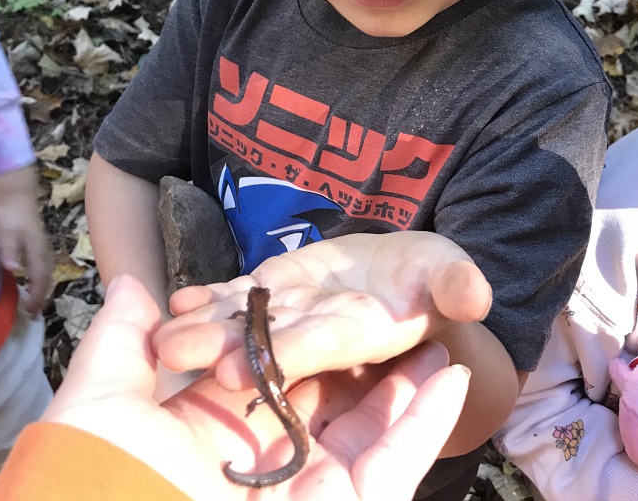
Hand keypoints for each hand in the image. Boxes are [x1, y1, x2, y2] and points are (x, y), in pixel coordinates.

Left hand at [0, 164, 51, 314]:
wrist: (17, 194)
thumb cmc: (11, 213)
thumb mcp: (6, 232)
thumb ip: (9, 250)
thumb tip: (13, 268)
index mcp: (37, 250)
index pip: (40, 278)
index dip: (36, 296)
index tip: (31, 312)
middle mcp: (44, 250)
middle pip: (47, 277)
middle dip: (42, 295)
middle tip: (35, 311)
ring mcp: (43, 245)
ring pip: (47, 270)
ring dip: (43, 286)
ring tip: (36, 299)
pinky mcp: (38, 241)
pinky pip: (43, 264)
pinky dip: (40, 276)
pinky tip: (33, 277)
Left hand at [45, 273, 470, 500]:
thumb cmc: (108, 478)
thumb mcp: (104, 402)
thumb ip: (125, 341)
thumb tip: (136, 283)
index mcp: (220, 432)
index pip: (274, 370)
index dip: (307, 334)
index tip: (332, 296)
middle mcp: (271, 460)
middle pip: (334, 395)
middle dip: (368, 356)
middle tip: (400, 312)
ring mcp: (315, 487)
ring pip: (377, 425)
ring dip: (411, 382)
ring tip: (441, 334)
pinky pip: (401, 460)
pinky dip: (431, 420)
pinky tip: (454, 375)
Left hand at [154, 230, 491, 389]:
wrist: (410, 274)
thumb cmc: (436, 278)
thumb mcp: (451, 275)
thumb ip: (455, 285)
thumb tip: (474, 297)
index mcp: (363, 339)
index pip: (320, 351)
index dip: (282, 356)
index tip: (233, 364)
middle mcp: (322, 337)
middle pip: (269, 347)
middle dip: (225, 349)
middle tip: (175, 351)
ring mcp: (295, 316)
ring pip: (246, 327)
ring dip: (206, 328)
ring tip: (163, 330)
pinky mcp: (277, 292)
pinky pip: (241, 299)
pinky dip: (212, 298)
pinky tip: (181, 297)